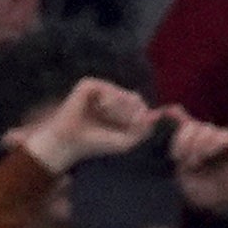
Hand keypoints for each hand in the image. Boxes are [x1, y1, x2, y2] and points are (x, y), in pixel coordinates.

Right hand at [20, 79, 157, 175]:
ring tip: (106, 117)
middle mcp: (112, 96)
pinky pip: (108, 88)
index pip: (142, 106)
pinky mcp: (88, 84)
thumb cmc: (98, 143)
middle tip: (117, 124)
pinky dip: (108, 100)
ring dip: (120, 110)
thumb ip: (143, 130)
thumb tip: (154, 115)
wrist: (73, 142)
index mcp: (121, 108)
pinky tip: (100, 108)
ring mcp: (100, 89)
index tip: (131, 129)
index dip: (142, 118)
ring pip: (124, 94)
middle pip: (136, 99)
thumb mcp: (127, 141)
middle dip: (131, 115)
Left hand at [169, 112, 227, 212]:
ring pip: (206, 129)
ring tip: (194, 163)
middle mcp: (205, 138)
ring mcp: (221, 141)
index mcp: (191, 142)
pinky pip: (224, 135)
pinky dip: (212, 144)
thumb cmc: (201, 194)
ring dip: (197, 144)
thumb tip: (169, 117)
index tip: (166, 146)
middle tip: (179, 159)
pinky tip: (206, 156)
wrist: (223, 210)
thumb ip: (178, 148)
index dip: (170, 119)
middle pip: (191, 124)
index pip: (180, 118)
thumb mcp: (182, 171)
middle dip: (182, 140)